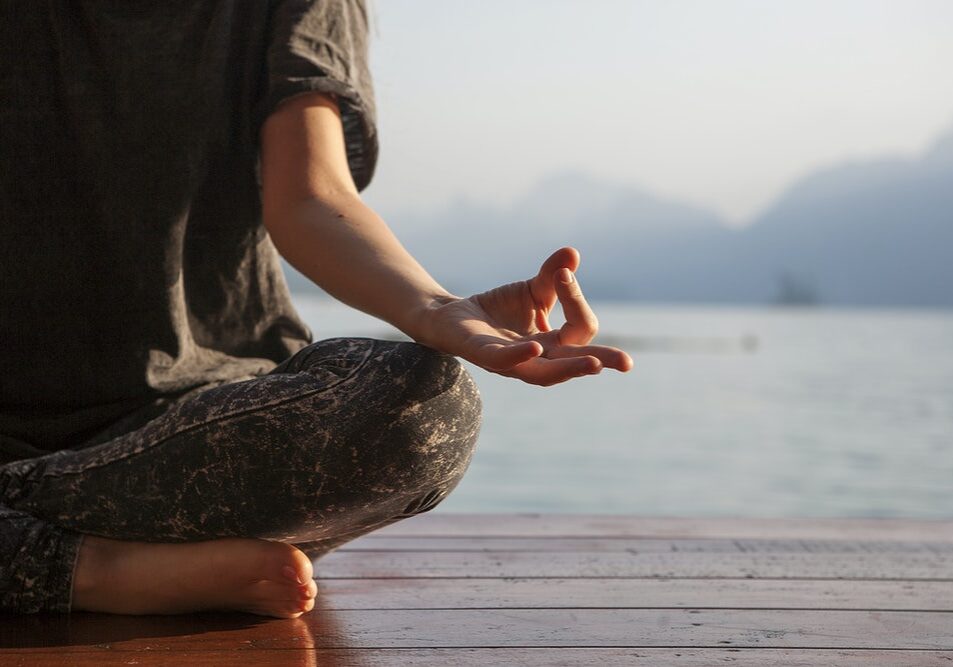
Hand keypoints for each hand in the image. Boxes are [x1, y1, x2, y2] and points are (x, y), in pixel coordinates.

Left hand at [420, 247, 632, 385]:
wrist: (452, 316)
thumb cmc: (499, 309)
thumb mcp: (532, 289)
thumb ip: (554, 276)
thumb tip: (573, 253)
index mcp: (553, 344)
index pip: (580, 328)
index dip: (576, 300)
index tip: (564, 273)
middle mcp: (537, 358)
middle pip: (574, 362)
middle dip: (601, 360)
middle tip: (626, 362)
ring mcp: (511, 361)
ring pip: (545, 373)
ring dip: (569, 369)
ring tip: (594, 365)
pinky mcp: (483, 355)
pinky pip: (505, 361)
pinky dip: (521, 355)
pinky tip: (534, 348)